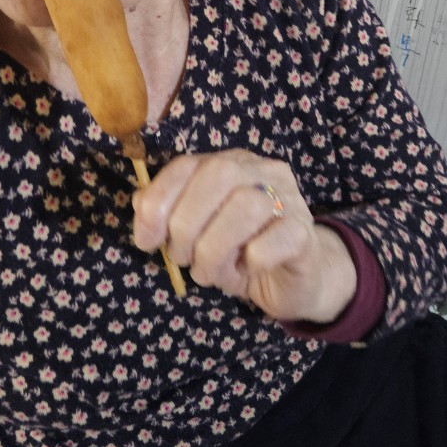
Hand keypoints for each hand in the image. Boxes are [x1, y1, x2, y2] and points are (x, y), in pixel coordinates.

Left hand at [132, 150, 356, 322]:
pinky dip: (252, 258)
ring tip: (208, 273)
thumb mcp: (197, 234)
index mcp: (231, 164)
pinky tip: (246, 269)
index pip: (187, 165)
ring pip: (247, 206)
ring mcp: (288, 199)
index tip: (146, 241)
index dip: (159, 200)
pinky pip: (277, 237)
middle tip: (182, 259)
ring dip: (215, 248)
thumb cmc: (240, 253)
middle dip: (187, 224)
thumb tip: (141, 205)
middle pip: (218, 175)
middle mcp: (262, 172)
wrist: (295, 282)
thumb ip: (168, 214)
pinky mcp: (305, 233)